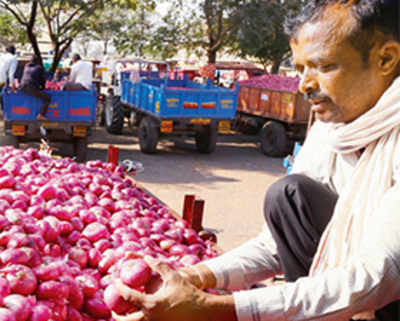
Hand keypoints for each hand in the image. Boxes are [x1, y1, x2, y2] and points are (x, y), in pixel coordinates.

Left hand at [112, 256, 235, 320]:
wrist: (202, 310)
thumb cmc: (187, 292)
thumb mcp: (173, 276)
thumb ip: (159, 265)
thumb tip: (146, 257)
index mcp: (151, 304)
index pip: (128, 296)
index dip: (120, 288)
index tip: (115, 282)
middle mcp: (150, 317)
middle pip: (126, 320)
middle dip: (117, 314)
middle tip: (113, 308)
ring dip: (127, 319)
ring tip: (123, 313)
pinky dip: (138, 320)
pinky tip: (138, 315)